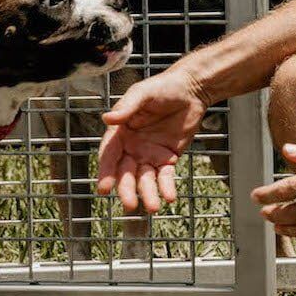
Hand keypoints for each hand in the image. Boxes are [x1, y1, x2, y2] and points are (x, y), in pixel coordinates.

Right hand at [96, 68, 209, 213]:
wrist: (191, 89)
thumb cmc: (162, 87)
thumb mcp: (143, 93)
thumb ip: (128, 107)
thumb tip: (108, 118)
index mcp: (120, 132)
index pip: (109, 155)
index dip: (106, 172)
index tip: (104, 189)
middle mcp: (131, 147)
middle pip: (126, 173)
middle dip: (126, 189)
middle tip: (129, 204)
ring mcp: (149, 154)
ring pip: (145, 179)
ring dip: (148, 194)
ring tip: (153, 207)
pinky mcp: (168, 158)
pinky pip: (165, 177)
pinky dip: (166, 187)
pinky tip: (170, 197)